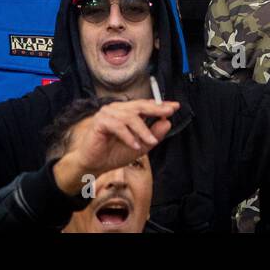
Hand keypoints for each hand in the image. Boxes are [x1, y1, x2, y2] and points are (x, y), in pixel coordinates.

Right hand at [51, 99, 178, 194]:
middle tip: (168, 112)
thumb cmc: (114, 154)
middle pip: (139, 105)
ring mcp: (107, 113)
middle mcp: (117, 109)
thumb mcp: (140, 146)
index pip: (145, 104)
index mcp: (126, 112)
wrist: (94, 165)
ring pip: (130, 117)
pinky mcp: (100, 122)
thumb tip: (167, 122)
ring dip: (142, 130)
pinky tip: (135, 145)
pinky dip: (128, 136)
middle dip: (155, 109)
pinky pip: (118, 126)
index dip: (160, 104)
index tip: (175, 106)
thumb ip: (153, 135)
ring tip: (151, 141)